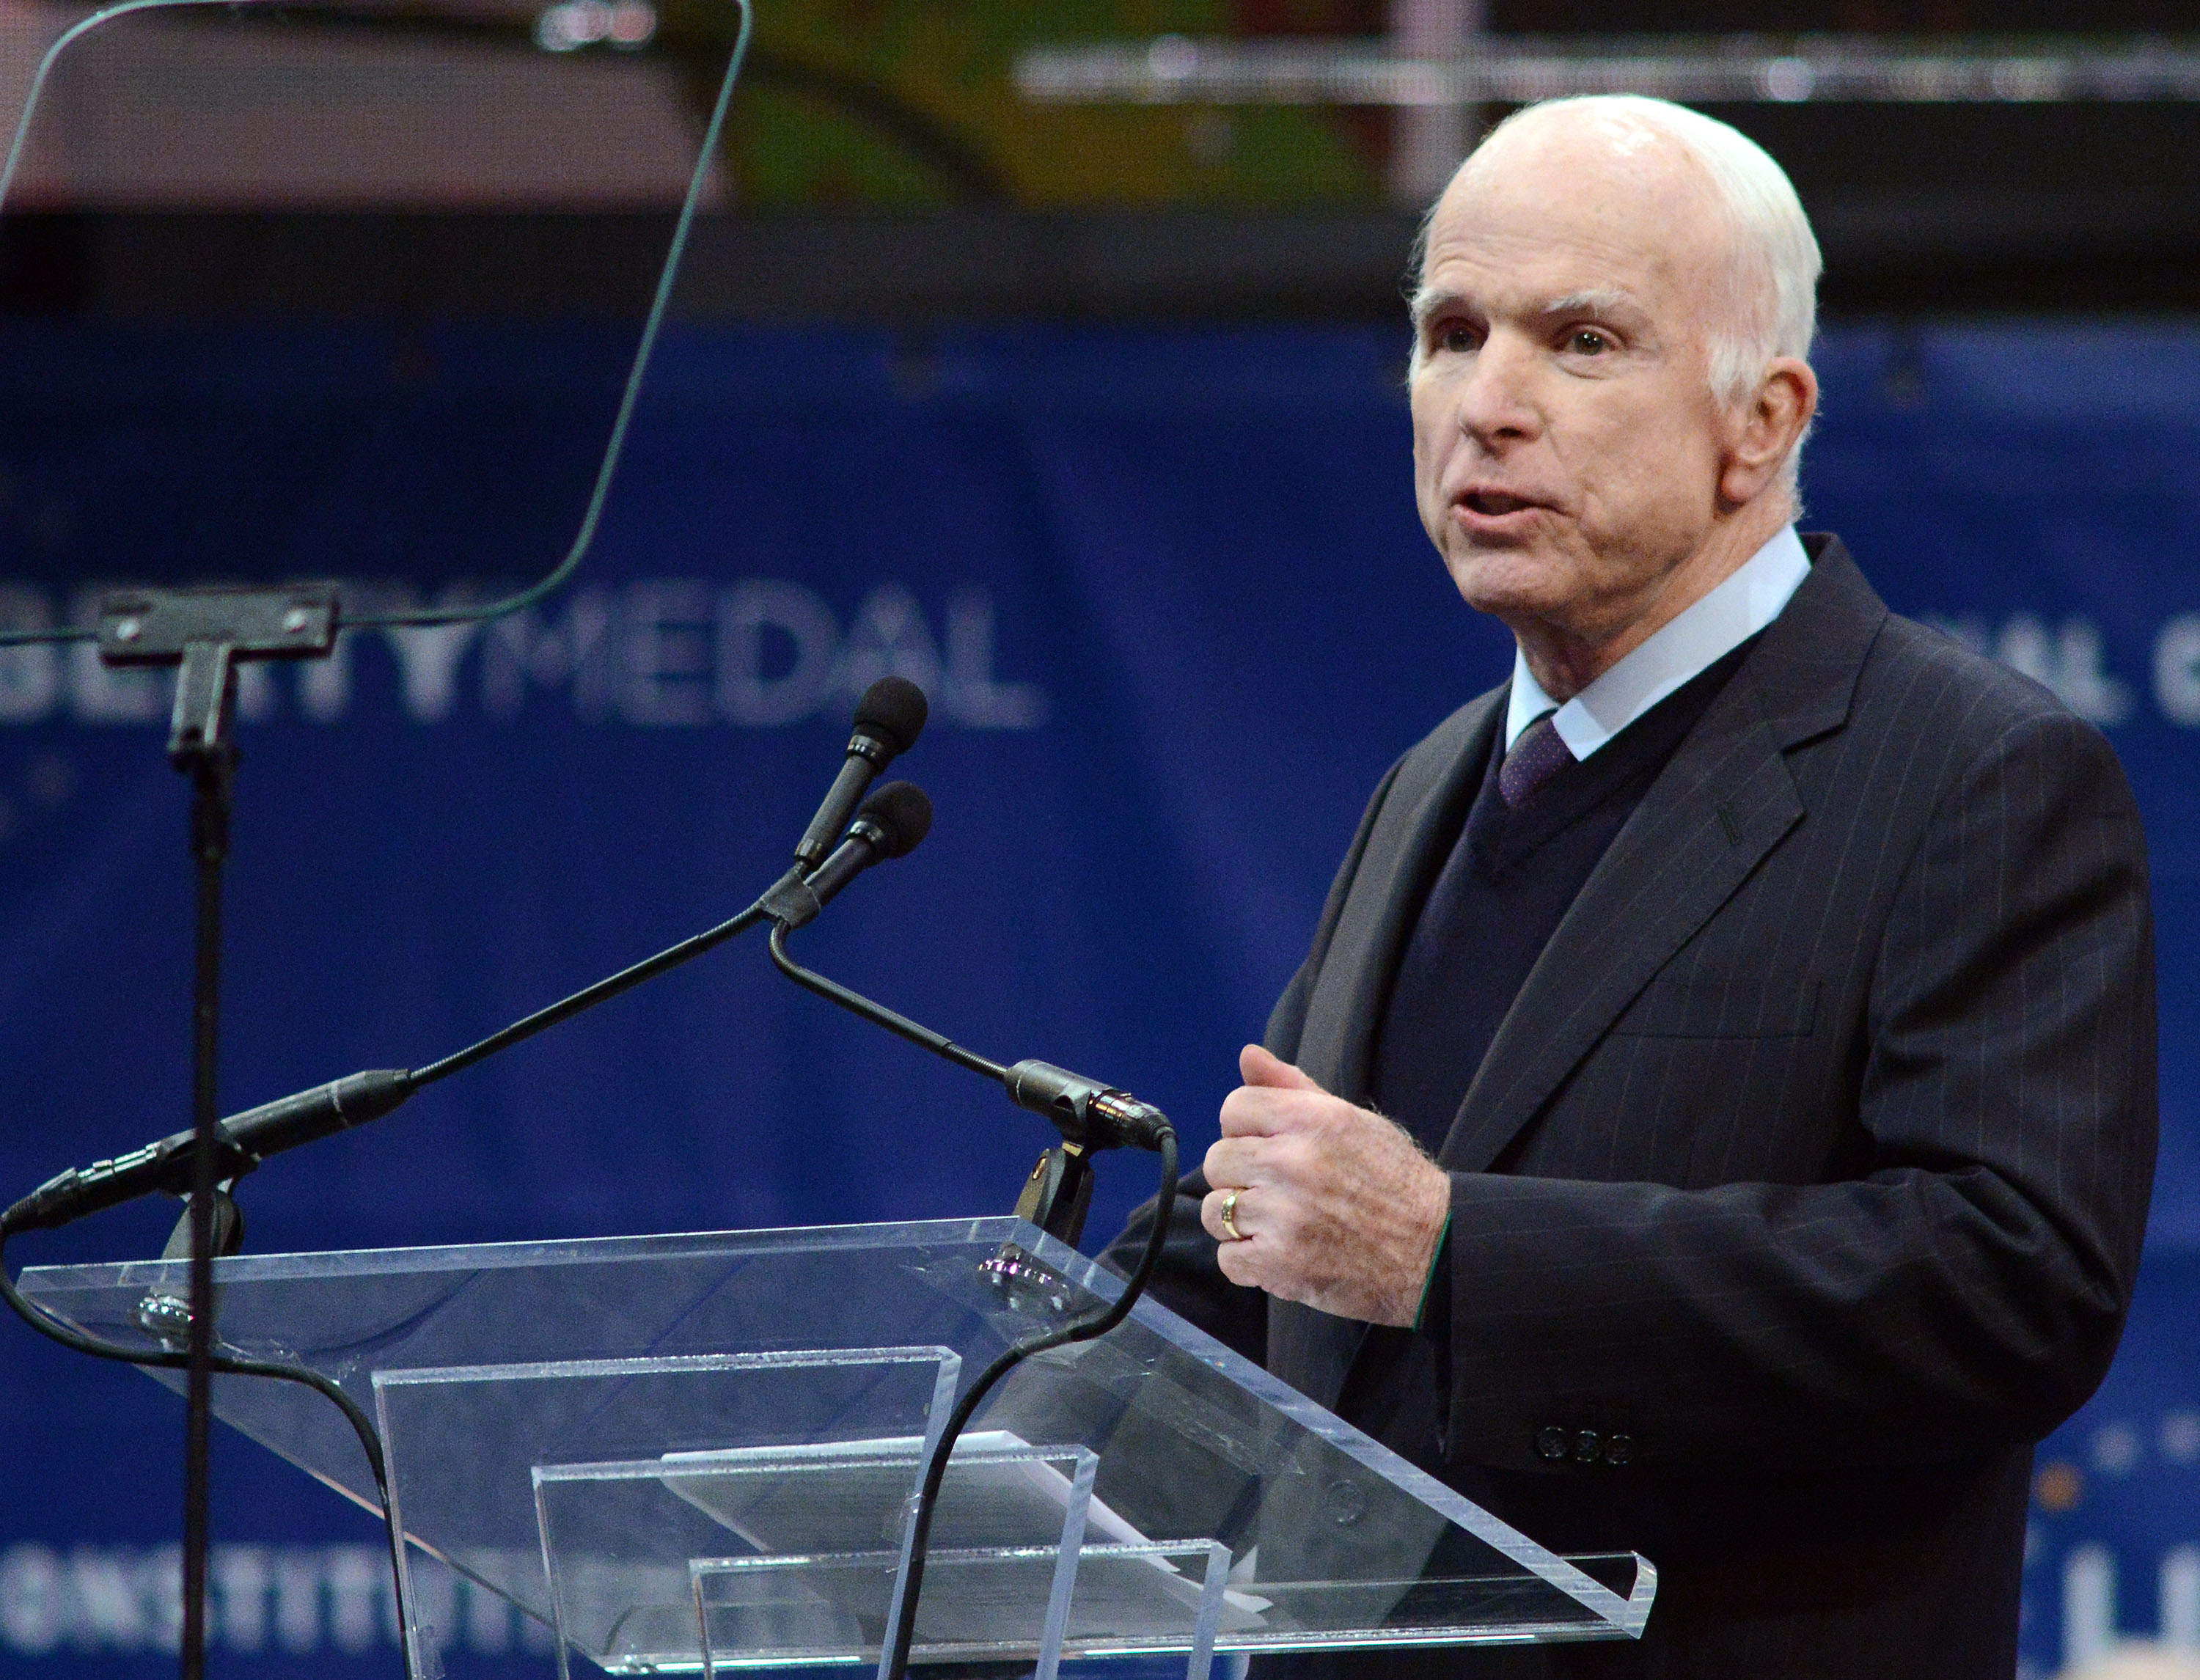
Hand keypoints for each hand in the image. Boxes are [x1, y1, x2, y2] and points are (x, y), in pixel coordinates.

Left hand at [1201, 1044, 1451, 1325]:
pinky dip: (1248, 1261)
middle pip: (1218, 1160)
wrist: (1434, 1252)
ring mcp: (1283, 1216)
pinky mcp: (1279, 1264)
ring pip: (1214, 1211)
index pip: (1234, 1107)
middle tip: (1275, 1190)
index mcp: (1311, 1121)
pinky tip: (1280, 1254)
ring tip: (1277, 1224)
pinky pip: (1227, 1258)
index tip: (1267, 1146)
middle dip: (1240, 1176)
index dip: (1245, 1128)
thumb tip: (1248, 1055)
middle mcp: (1292, 1163)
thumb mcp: (1353, 1121)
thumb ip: (1294, 1087)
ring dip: (1239, 1221)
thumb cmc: (1395, 1183)